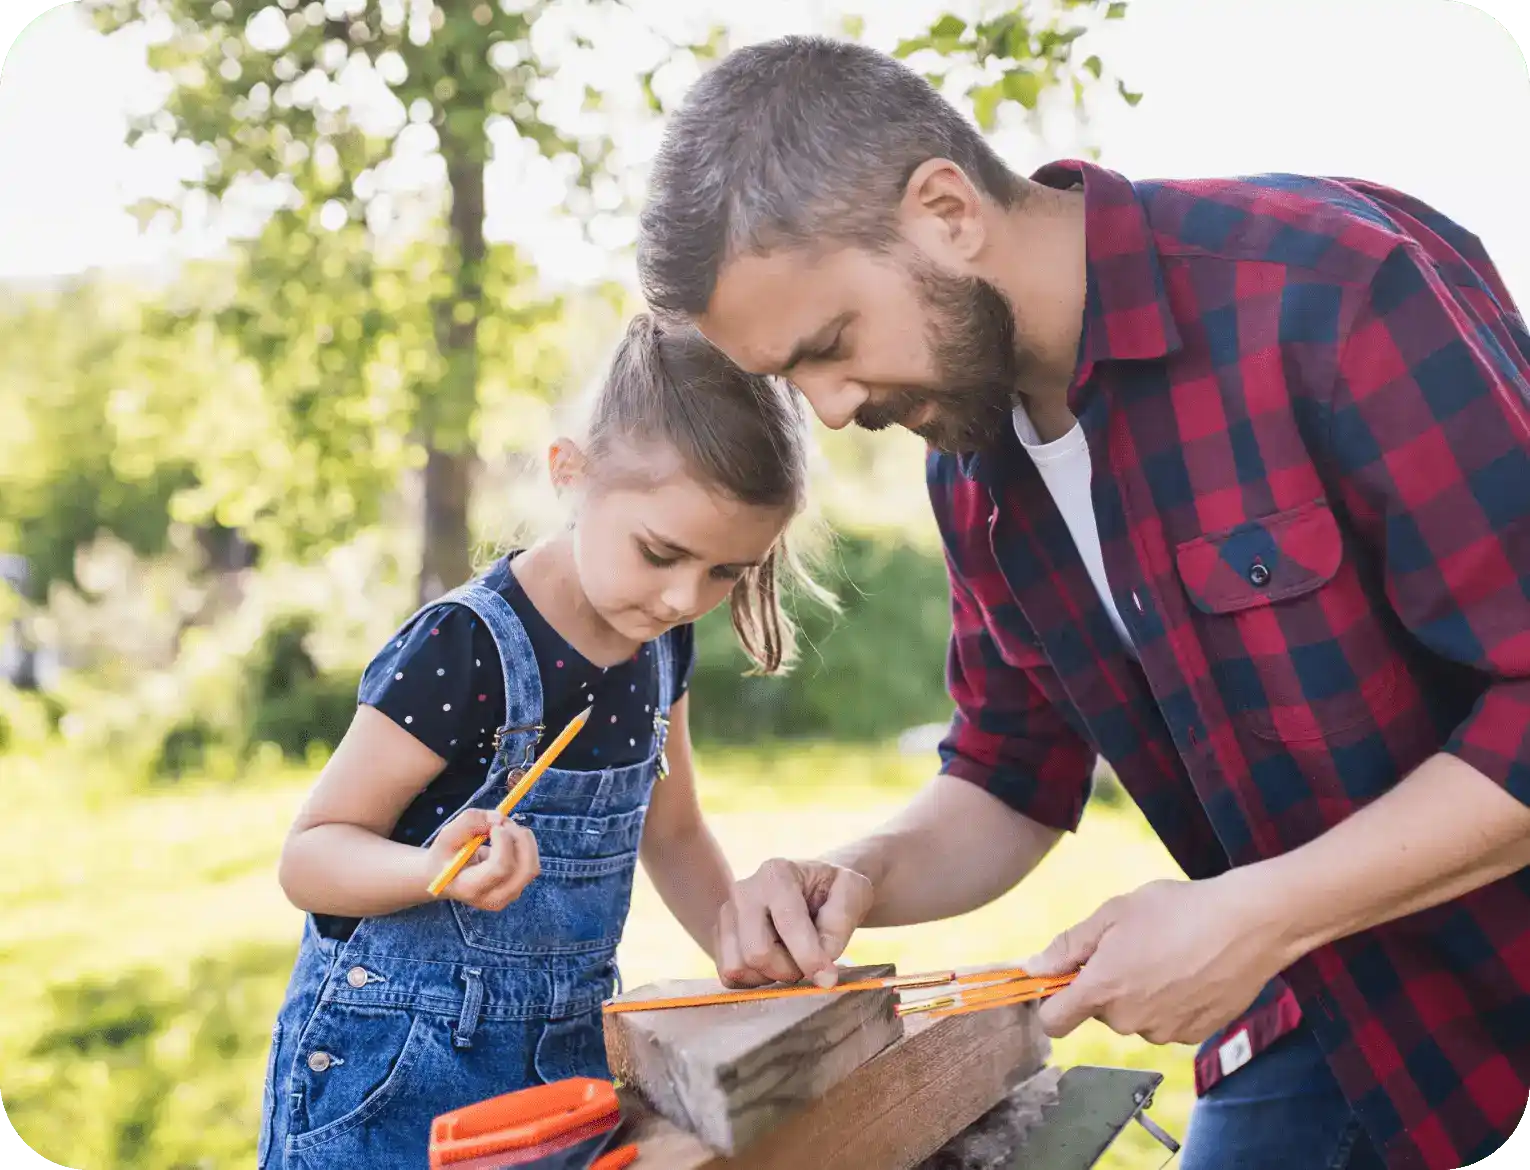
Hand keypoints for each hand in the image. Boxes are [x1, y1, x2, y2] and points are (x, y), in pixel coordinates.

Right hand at [428, 808, 540, 910]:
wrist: (447, 875)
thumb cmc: (446, 855)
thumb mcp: (448, 834)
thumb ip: (470, 821)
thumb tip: (499, 818)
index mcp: (471, 888)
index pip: (500, 868)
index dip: (504, 842)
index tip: (494, 827)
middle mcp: (494, 898)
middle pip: (525, 870)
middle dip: (519, 839)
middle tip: (504, 822)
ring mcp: (509, 895)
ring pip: (532, 866)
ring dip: (522, 839)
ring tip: (503, 828)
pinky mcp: (518, 886)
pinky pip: (532, 863)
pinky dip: (524, 844)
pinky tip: (506, 838)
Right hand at [715, 858, 874, 988]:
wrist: (813, 890)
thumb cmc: (833, 891)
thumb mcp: (854, 893)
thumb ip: (841, 921)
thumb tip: (823, 959)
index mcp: (777, 873)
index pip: (788, 923)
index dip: (809, 957)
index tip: (829, 978)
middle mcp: (744, 890)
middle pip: (756, 952)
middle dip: (788, 970)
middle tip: (807, 965)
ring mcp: (726, 914)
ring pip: (738, 967)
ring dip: (770, 977)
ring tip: (789, 961)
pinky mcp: (718, 936)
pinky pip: (728, 975)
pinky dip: (753, 981)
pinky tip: (772, 966)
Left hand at [1021, 875, 1287, 1045]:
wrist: (1247, 924)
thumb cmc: (1176, 909)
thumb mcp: (1113, 914)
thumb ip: (1068, 946)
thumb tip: (1032, 969)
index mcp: (1102, 989)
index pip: (1053, 1022)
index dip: (1050, 1002)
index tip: (1059, 982)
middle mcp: (1130, 1020)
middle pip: (1098, 1012)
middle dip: (1105, 985)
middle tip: (1131, 947)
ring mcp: (1164, 1032)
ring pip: (1134, 1018)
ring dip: (1139, 995)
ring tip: (1166, 955)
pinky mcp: (1195, 1035)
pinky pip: (1166, 1023)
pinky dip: (1170, 1003)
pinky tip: (1189, 972)